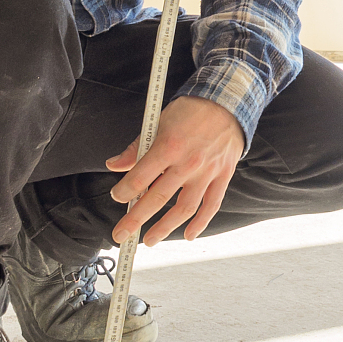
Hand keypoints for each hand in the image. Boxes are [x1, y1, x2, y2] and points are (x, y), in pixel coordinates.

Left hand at [106, 96, 246, 245]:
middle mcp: (188, 163)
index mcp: (168, 146)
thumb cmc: (192, 110)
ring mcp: (207, 172)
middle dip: (135, 219)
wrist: (228, 102)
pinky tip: (189, 234)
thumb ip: (137, 147)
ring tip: (150, 240)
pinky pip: (211, 205)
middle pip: (157, 198)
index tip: (117, 196)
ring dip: (165, 227)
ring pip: (184, 208)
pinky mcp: (222, 176)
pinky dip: (201, 223)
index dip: (124, 191)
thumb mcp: (158, 121)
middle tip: (121, 233)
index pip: (140, 177)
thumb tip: (114, 164)